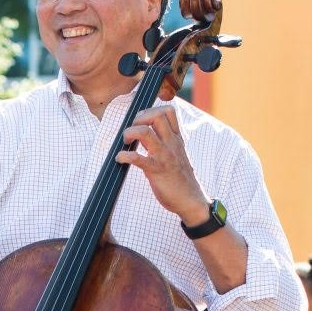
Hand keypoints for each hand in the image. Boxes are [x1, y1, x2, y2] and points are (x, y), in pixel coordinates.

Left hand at [117, 101, 208, 222]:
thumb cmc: (180, 178)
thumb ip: (164, 142)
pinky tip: (120, 159)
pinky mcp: (156, 171)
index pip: (169, 111)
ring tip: (125, 142)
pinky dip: (124, 156)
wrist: (191, 200)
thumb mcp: (176, 154)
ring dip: (129, 133)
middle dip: (138, 118)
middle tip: (132, 132)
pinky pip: (137, 159)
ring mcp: (164, 156)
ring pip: (144, 132)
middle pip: (156, 115)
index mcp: (176, 138)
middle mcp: (171, 143)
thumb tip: (143, 135)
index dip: (151, 110)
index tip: (141, 122)